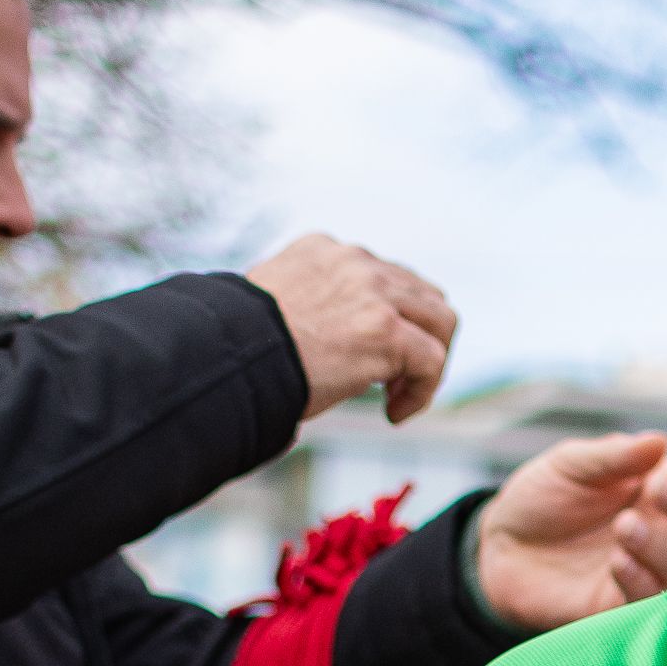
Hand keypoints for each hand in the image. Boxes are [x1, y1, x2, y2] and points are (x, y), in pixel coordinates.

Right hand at [245, 233, 457, 425]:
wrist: (226, 358)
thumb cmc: (240, 348)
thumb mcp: (277, 310)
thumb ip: (312, 309)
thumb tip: (323, 342)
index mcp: (325, 252)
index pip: (386, 276)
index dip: (394, 318)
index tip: (376, 356)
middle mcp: (354, 262)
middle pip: (423, 294)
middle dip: (421, 337)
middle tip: (398, 379)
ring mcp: (373, 292)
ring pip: (440, 321)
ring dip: (429, 363)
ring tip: (398, 396)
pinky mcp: (385, 329)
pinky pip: (431, 360)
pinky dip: (420, 392)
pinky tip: (392, 413)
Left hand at [472, 430, 666, 630]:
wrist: (500, 548)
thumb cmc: (543, 498)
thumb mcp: (570, 464)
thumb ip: (614, 457)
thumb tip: (660, 441)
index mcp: (664, 488)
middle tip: (659, 490)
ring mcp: (649, 570)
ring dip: (661, 546)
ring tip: (624, 528)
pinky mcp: (624, 606)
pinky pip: (650, 600)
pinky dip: (640, 580)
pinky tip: (618, 561)